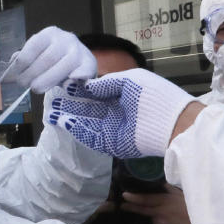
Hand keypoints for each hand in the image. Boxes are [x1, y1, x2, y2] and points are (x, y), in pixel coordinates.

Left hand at [5, 27, 96, 92]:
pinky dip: (74, 80)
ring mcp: (79, 51)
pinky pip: (81, 73)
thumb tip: (7, 72)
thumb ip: (24, 60)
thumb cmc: (54, 59)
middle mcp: (66, 39)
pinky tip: (67, 85)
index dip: (21, 63)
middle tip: (23, 85)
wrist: (79, 61)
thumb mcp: (38, 55)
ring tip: (36, 88)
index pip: (33, 46)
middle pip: (46, 59)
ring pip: (62, 67)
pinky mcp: (89, 64)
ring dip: (46, 80)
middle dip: (32, 74)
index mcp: (49, 33)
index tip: (13, 75)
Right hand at [46, 69, 195, 156]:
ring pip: (87, 123)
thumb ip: (107, 82)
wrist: (171, 123)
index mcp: (123, 95)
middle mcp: (117, 112)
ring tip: (52, 113)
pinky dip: (78, 130)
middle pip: (89, 109)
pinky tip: (65, 123)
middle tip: (52, 101)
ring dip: (70, 118)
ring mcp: (114, 129)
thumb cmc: (154, 96)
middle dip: (70, 105)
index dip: (80, 90)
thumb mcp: (131, 80)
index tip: (64, 86)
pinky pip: (92, 137)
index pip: (97, 93)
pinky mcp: (113, 144)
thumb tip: (88, 86)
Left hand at [121, 185, 196, 223]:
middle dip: (131, 207)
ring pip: (152, 221)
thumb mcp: (182, 196)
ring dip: (157, 220)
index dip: (134, 198)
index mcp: (166, 202)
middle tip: (123, 206)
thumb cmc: (192, 210)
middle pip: (143, 210)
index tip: (125, 196)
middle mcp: (161, 213)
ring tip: (171, 220)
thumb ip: (169, 190)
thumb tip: (159, 183)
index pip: (146, 199)